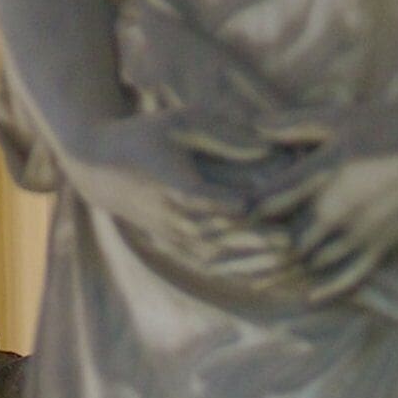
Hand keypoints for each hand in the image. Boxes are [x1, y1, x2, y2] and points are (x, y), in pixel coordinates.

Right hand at [59, 112, 294, 288]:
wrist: (99, 168)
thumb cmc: (144, 136)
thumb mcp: (180, 122)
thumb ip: (224, 134)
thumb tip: (268, 146)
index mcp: (178, 186)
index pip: (216, 203)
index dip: (244, 208)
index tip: (273, 208)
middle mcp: (178, 219)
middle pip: (226, 238)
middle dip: (261, 244)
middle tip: (298, 245)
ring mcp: (177, 237)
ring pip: (223, 258)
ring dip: (257, 264)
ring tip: (294, 266)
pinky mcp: (178, 246)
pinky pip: (214, 265)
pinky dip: (242, 271)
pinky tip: (272, 274)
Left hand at [228, 101, 397, 300]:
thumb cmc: (391, 128)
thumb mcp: (340, 118)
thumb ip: (296, 125)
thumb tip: (256, 127)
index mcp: (324, 171)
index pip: (271, 200)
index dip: (247, 212)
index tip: (233, 216)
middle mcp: (338, 206)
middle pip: (288, 238)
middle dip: (267, 245)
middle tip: (246, 251)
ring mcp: (360, 231)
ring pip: (313, 261)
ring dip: (293, 266)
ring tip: (271, 271)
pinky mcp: (381, 246)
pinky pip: (349, 277)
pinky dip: (327, 290)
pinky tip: (311, 297)